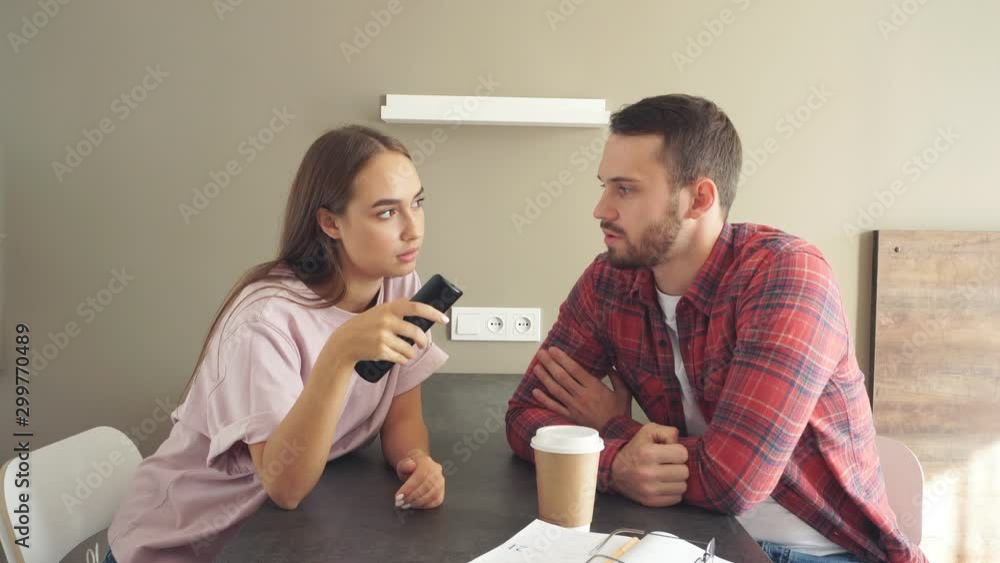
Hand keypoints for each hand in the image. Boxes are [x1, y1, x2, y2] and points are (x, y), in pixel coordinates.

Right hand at [321, 298, 447, 368]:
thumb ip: (398, 309)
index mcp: (389, 308)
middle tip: (422, 344)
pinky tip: (396, 356)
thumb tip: (422, 310)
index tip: (444, 318)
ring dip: (411, 353)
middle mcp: (387, 321)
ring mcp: (383, 337)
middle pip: (416, 332)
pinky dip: (402, 360)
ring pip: (410, 349)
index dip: (433, 313)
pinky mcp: (381, 351)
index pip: (416, 307)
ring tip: (404, 351)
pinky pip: (402, 358)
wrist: (345, 342)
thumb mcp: (380, 311)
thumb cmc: (365, 326)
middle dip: (422, 341)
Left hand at [394, 454, 444, 508]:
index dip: (409, 488)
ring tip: (406, 505)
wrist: (419, 469)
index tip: (398, 497)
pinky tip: (415, 505)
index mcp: (427, 464)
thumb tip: (410, 465)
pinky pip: (436, 501)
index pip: (419, 477)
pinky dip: (425, 505)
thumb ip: (405, 465)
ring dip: (417, 503)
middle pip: (426, 487)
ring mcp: (441, 483)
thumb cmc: (410, 469)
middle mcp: (437, 473)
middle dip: (411, 497)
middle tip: (400, 503)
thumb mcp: (403, 464)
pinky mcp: (441, 492)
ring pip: (432, 495)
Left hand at [530, 347, 632, 430]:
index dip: (562, 359)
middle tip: (540, 354)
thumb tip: (610, 364)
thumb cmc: (620, 413)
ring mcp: (574, 406)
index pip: (574, 369)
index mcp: (593, 387)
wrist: (615, 433)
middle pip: (561, 377)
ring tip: (536, 367)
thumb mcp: (624, 392)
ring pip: (555, 390)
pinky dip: (544, 399)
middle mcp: (581, 395)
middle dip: (550, 364)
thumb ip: (616, 376)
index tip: (553, 350)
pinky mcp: (570, 416)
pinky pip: (554, 407)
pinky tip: (535, 391)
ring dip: (544, 378)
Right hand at [609, 423, 688, 506]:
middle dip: (679, 466)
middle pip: (684, 472)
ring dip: (677, 480)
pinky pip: (676, 499)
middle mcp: (648, 472)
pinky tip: (664, 484)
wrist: (615, 470)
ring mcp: (649, 489)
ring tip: (667, 475)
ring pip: (682, 487)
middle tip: (669, 464)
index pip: (682, 454)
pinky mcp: (650, 501)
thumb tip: (680, 443)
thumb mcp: (649, 431)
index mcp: (648, 453)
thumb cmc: (636, 449)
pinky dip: (673, 492)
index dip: (679, 451)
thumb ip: (668, 431)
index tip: (671, 452)